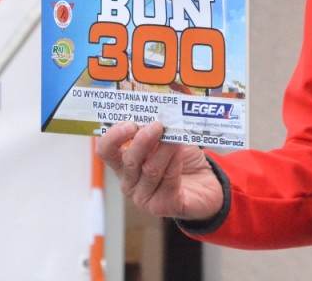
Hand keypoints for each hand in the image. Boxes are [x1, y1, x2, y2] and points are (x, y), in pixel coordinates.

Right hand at [96, 120, 224, 221]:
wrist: (205, 183)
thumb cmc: (181, 157)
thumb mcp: (167, 136)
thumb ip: (157, 124)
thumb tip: (159, 105)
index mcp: (123, 162)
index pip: (106, 150)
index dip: (113, 137)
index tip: (129, 123)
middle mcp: (129, 181)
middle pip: (128, 161)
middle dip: (142, 141)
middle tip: (157, 126)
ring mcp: (144, 196)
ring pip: (151, 170)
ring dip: (164, 149)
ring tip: (175, 135)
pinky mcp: (163, 205)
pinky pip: (168, 181)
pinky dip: (175, 163)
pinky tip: (181, 151)